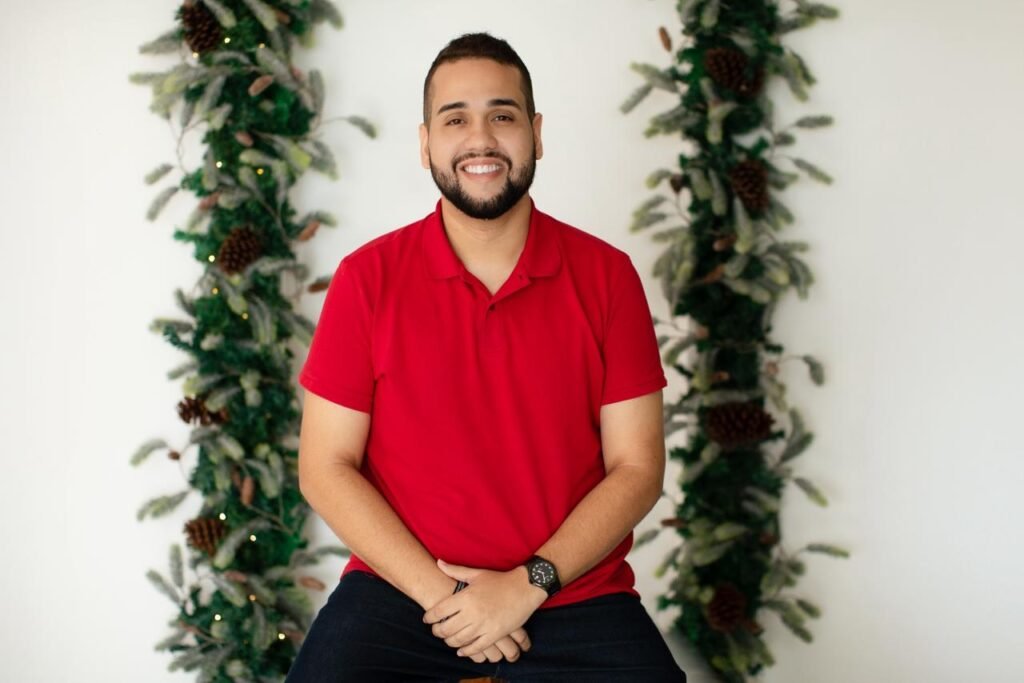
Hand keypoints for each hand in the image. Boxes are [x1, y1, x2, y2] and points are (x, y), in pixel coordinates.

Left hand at [423, 559, 546, 658]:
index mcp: (466, 597)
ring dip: (449, 641)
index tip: (427, 619)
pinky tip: (461, 650)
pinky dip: (466, 651)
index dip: (429, 617)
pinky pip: (476, 648)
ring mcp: (484, 625)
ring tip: (447, 639)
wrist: (525, 588)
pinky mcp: (495, 634)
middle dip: (437, 631)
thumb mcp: (477, 574)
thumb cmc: (500, 580)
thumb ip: (455, 571)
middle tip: (436, 630)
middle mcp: (472, 612)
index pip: (439, 611)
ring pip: (459, 640)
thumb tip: (438, 562)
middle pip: (446, 628)